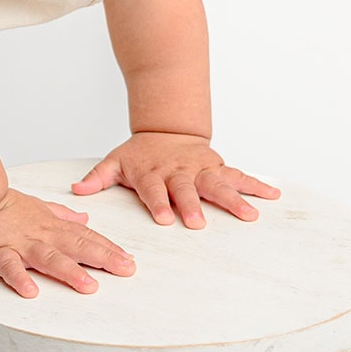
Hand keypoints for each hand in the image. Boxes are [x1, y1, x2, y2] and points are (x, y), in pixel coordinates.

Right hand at [0, 188, 136, 298]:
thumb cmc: (3, 205)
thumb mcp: (38, 206)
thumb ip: (62, 215)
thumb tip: (85, 219)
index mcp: (51, 226)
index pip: (85, 237)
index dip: (108, 248)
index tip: (129, 259)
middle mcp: (40, 235)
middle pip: (76, 247)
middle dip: (102, 258)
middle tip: (126, 269)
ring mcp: (19, 244)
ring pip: (48, 258)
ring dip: (69, 272)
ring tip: (89, 286)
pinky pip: (9, 267)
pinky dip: (19, 278)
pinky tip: (31, 291)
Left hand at [71, 134, 280, 228]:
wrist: (167, 129)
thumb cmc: (140, 154)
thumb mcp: (116, 161)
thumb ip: (98, 177)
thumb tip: (77, 190)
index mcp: (153, 173)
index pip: (154, 190)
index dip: (159, 203)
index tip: (166, 219)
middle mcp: (179, 172)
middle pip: (187, 189)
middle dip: (194, 205)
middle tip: (199, 222)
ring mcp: (201, 169)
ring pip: (218, 184)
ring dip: (233, 199)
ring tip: (249, 214)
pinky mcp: (218, 167)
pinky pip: (239, 176)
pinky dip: (255, 184)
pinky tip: (272, 194)